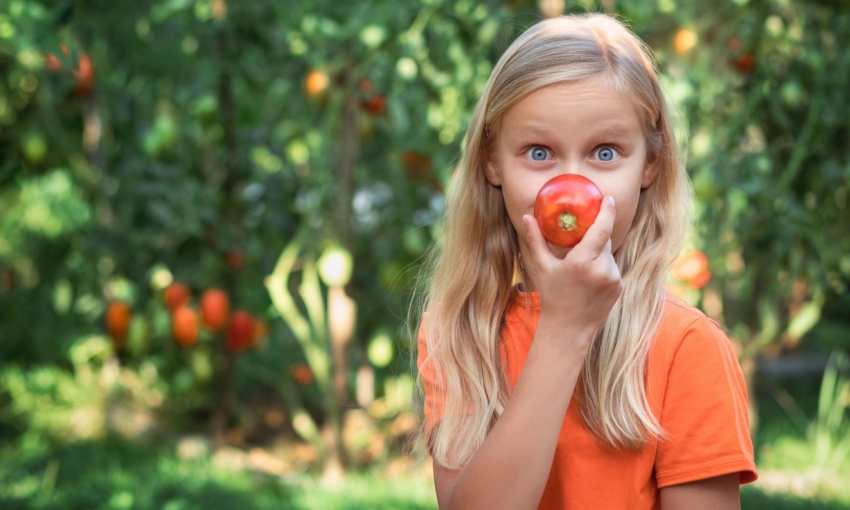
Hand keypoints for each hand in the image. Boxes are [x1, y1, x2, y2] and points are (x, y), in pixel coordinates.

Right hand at [521, 195, 622, 348]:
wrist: (568, 330)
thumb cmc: (552, 297)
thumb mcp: (542, 267)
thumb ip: (536, 240)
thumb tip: (527, 217)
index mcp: (582, 262)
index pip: (602, 229)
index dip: (607, 211)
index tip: (608, 198)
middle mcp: (602, 269)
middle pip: (603, 239)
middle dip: (595, 233)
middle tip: (583, 229)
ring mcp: (613, 279)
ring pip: (608, 253)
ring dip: (597, 251)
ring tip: (580, 264)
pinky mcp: (619, 287)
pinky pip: (612, 267)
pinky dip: (602, 265)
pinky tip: (587, 277)